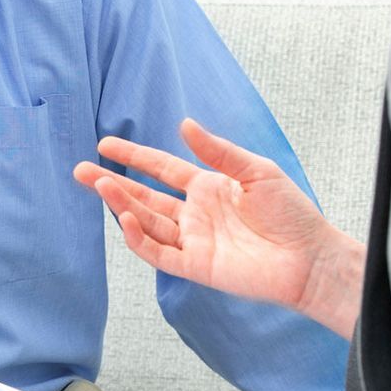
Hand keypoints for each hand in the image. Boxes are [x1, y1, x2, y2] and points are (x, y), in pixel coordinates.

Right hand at [75, 118, 360, 329]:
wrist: (310, 257)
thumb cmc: (291, 214)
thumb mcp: (257, 171)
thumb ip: (218, 151)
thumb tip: (184, 124)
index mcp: (208, 187)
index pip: (162, 168)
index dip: (134, 156)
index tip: (106, 143)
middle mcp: (195, 213)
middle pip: (144, 196)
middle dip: (112, 182)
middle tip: (81, 170)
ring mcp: (193, 240)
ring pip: (146, 222)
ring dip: (121, 205)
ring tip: (98, 184)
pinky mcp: (196, 266)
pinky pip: (159, 253)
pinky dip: (139, 239)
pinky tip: (125, 220)